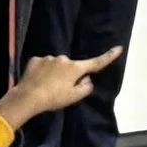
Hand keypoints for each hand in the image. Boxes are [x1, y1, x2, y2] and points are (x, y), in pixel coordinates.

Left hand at [0, 49, 121, 131]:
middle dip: (68, 74)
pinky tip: (37, 81)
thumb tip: (87, 79)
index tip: (119, 48)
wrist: (28, 97)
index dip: (108, 56)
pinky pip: (43, 65)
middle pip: (71, 66)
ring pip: (56, 65)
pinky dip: (42, 72)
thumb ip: (86, 87)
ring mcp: (48, 58)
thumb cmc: (54, 99)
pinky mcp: (35, 60)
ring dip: (54, 73)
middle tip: (60, 89)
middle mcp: (63, 59)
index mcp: (75, 68)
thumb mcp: (74, 97)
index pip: (95, 62)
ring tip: (46, 87)